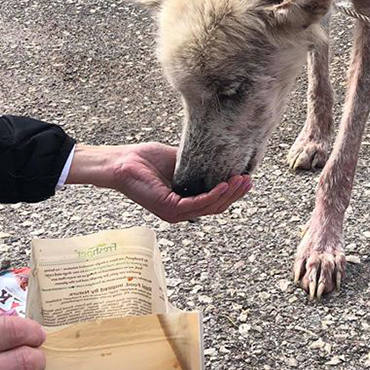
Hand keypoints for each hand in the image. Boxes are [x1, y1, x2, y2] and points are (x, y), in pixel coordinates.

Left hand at [67, 143, 250, 222]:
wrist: (121, 163)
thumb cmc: (143, 161)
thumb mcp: (177, 160)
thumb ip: (196, 163)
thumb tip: (217, 155)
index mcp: (183, 202)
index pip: (212, 202)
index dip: (230, 193)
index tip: (244, 179)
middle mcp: (180, 212)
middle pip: (215, 207)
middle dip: (235, 195)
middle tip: (249, 181)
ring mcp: (175, 213)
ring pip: (210, 207)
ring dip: (229, 194)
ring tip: (242, 181)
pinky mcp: (169, 208)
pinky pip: (197, 204)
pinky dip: (213, 195)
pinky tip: (225, 185)